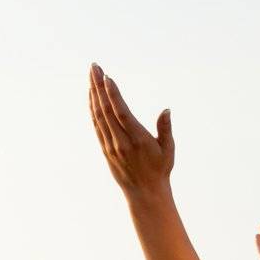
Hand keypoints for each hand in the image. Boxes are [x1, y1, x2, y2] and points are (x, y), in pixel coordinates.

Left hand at [88, 63, 173, 197]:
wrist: (144, 193)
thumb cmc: (160, 170)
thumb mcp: (168, 150)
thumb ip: (165, 129)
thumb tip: (166, 110)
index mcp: (137, 140)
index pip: (121, 113)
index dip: (113, 95)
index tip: (107, 77)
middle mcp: (120, 142)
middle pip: (105, 110)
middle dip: (99, 87)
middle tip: (94, 67)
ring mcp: (110, 146)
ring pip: (98, 116)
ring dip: (93, 94)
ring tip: (91, 76)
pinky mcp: (105, 149)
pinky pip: (96, 125)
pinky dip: (93, 109)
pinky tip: (91, 96)